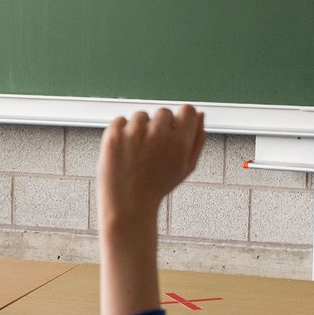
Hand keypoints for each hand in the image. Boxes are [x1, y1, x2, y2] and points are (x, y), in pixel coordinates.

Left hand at [98, 105, 205, 225]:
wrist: (128, 204)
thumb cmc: (157, 186)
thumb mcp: (186, 167)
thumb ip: (197, 139)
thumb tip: (200, 114)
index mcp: (180, 142)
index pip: (187, 110)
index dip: (181, 119)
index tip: (173, 131)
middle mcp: (159, 133)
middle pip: (164, 111)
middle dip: (159, 126)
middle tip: (152, 150)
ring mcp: (134, 133)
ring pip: (141, 115)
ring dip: (139, 128)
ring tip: (137, 153)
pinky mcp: (114, 135)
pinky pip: (121, 120)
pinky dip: (121, 132)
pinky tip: (124, 151)